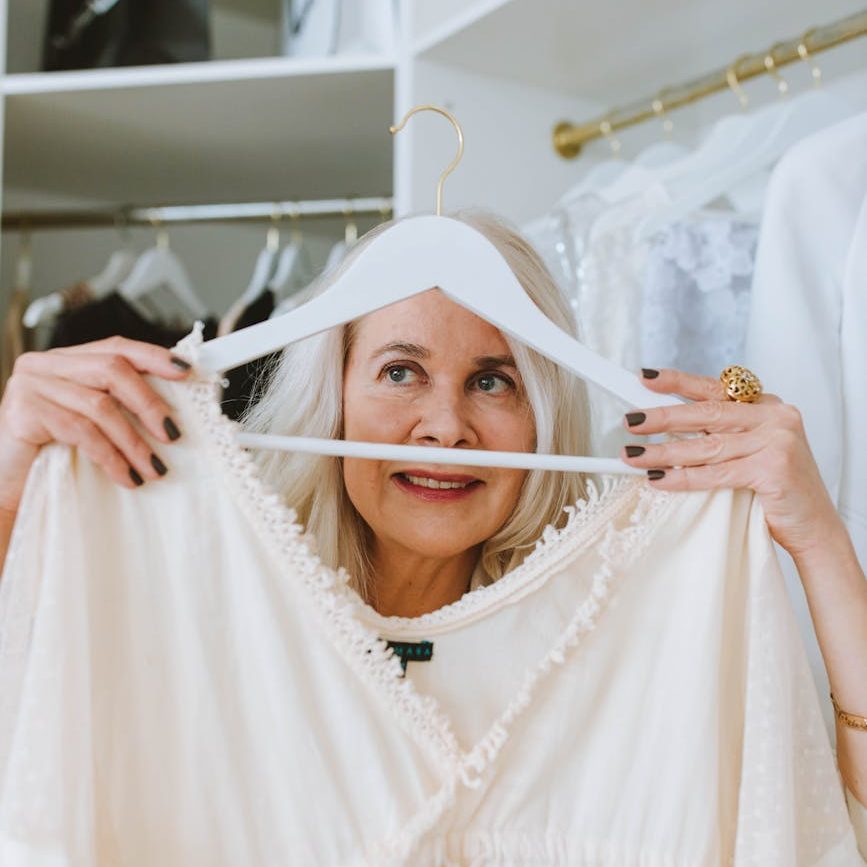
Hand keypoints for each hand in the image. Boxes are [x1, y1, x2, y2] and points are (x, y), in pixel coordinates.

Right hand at [0, 336, 192, 512]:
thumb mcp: (89, 423)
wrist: (7, 490)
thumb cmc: (51, 457)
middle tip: (173, 434)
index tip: (186, 371)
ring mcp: (30, 384)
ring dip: (134, 442)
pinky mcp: (22, 411)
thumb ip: (117, 404)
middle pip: (112, 369)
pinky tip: (127, 477)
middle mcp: (44, 364)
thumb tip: (172, 409)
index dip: (154, 357)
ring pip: (100, 405)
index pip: (115, 347)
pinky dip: (111, 457)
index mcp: (64, 360)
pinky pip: (81, 431)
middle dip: (149, 403)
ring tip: (155, 468)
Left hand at [621, 367, 844, 561]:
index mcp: (767, 407)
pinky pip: (716, 473)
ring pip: (706, 446)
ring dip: (663, 452)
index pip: (715, 389)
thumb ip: (721, 435)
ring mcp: (777, 441)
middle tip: (631, 421)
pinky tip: (658, 479)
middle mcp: (774, 417)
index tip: (645, 378)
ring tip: (633, 456)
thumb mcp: (751, 451)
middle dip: (662, 418)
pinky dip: (683, 478)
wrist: (815, 528)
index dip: (677, 382)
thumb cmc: (778, 490)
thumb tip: (665, 429)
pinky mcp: (774, 469)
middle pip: (706, 413)